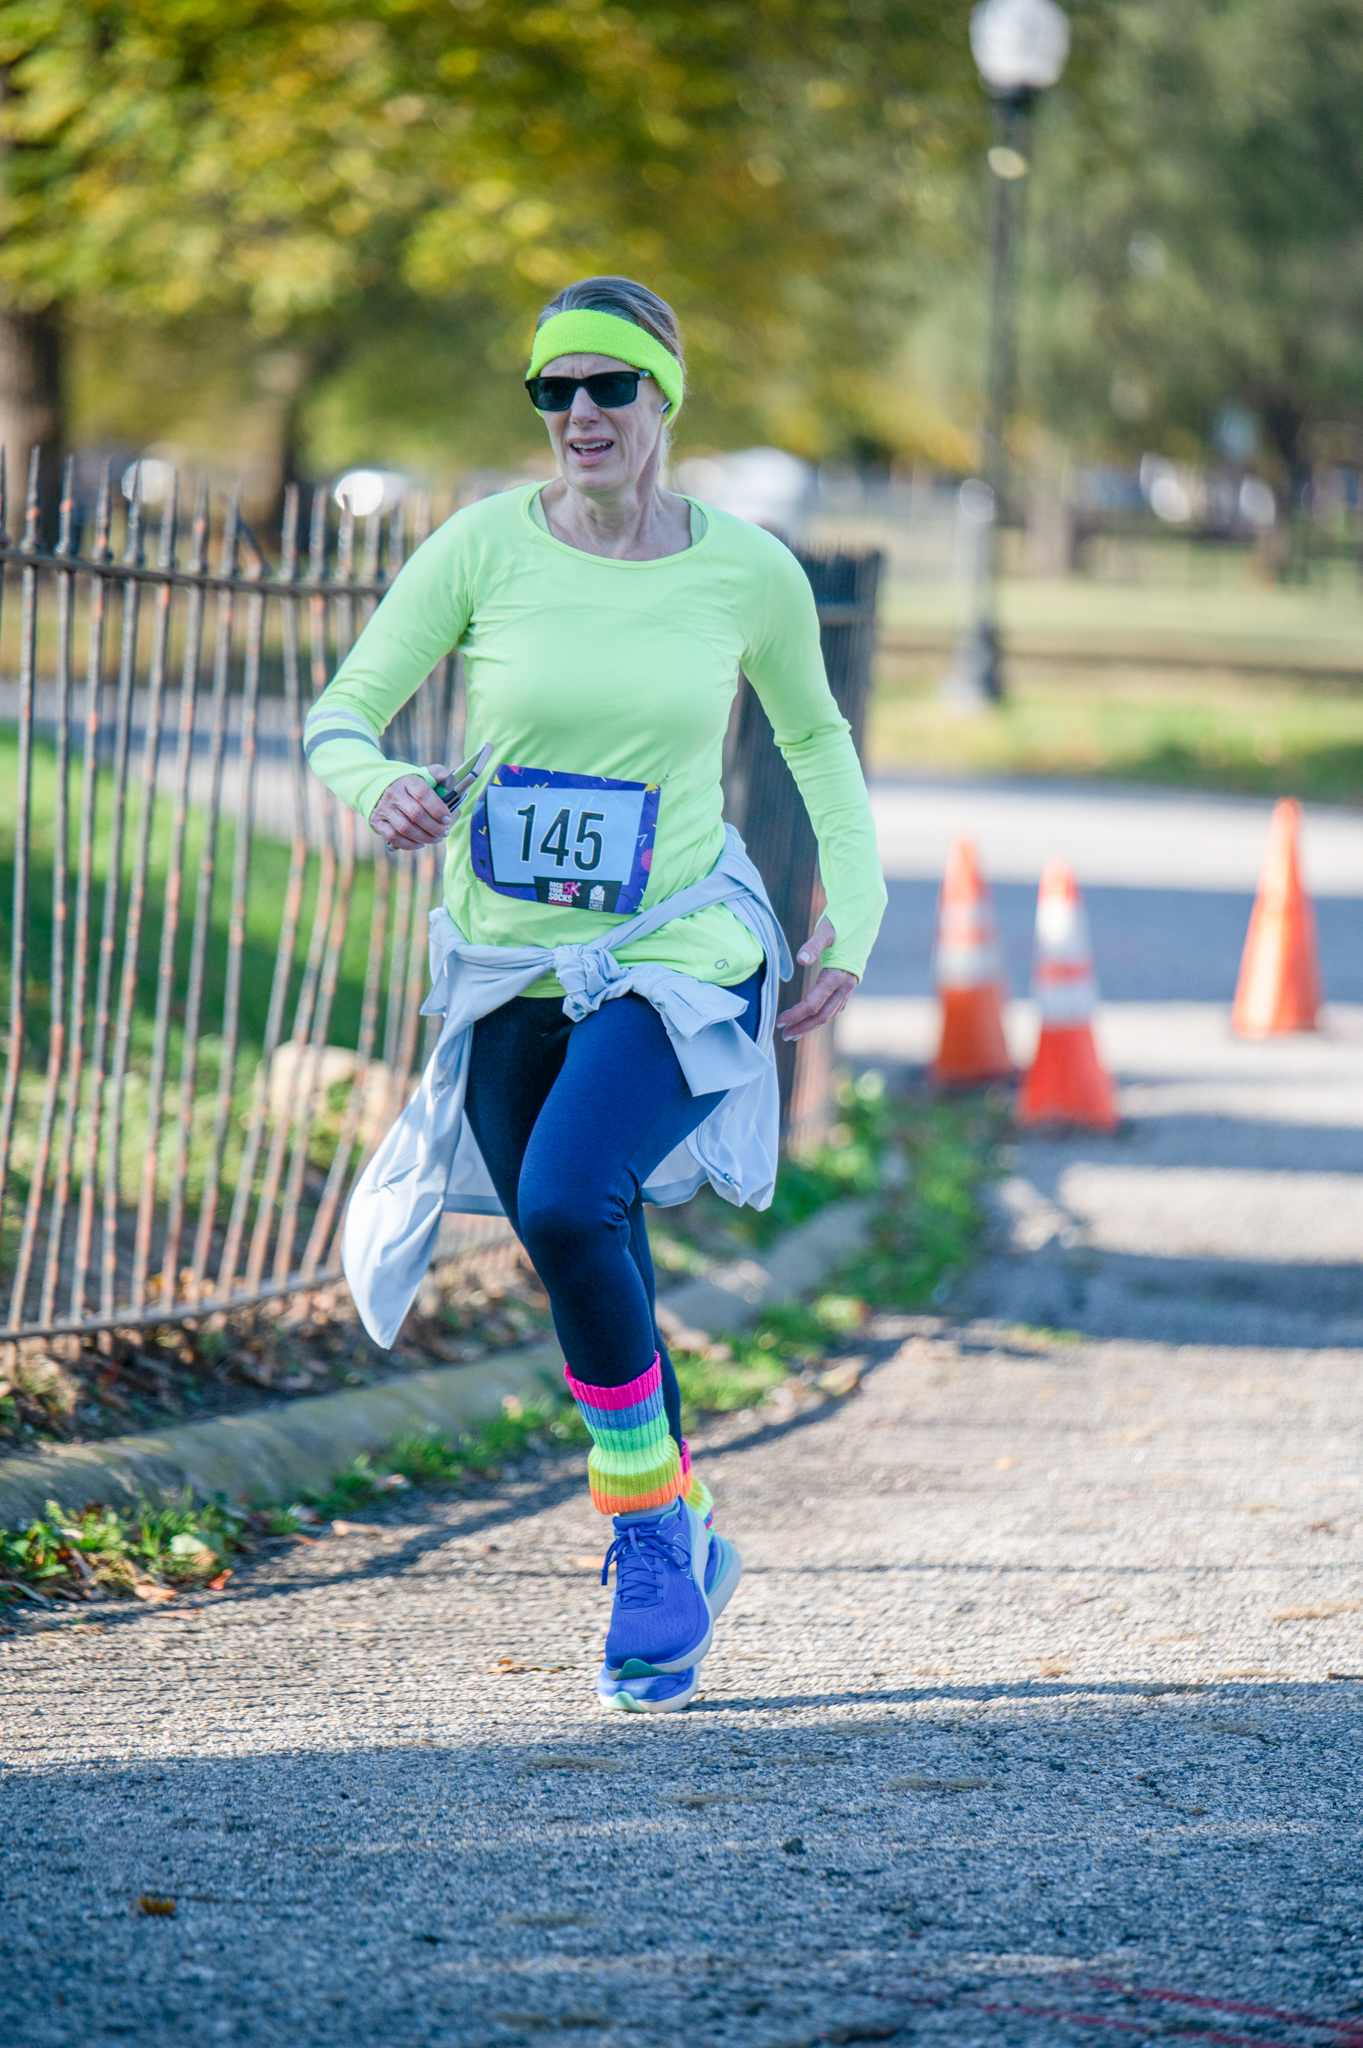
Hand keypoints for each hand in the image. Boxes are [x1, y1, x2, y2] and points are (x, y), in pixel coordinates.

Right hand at [369, 765, 452, 851]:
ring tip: (436, 839)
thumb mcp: (425, 774)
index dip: (438, 809)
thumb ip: (441, 776)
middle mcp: (394, 793)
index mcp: (408, 781)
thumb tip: (453, 787)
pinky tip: (420, 843)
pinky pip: (394, 838)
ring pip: (406, 828)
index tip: (447, 819)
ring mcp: (384, 808)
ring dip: (424, 838)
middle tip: (444, 832)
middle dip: (434, 827)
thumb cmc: (410, 785)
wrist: (379, 787)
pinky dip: (409, 844)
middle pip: (416, 814)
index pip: (423, 794)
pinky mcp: (377, 821)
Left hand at [775, 914, 857, 1041]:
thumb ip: (813, 946)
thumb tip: (801, 959)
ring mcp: (849, 985)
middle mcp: (846, 984)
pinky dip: (822, 1015)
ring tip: (795, 1033)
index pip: (814, 1003)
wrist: (864, 914)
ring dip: (812, 1025)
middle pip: (823, 1015)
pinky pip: (835, 1006)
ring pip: (831, 1013)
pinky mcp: (848, 983)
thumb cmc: (842, 921)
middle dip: (803, 1026)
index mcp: (838, 974)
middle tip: (784, 1035)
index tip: (780, 1021)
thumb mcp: (825, 931)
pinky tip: (812, 1020)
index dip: (796, 1014)